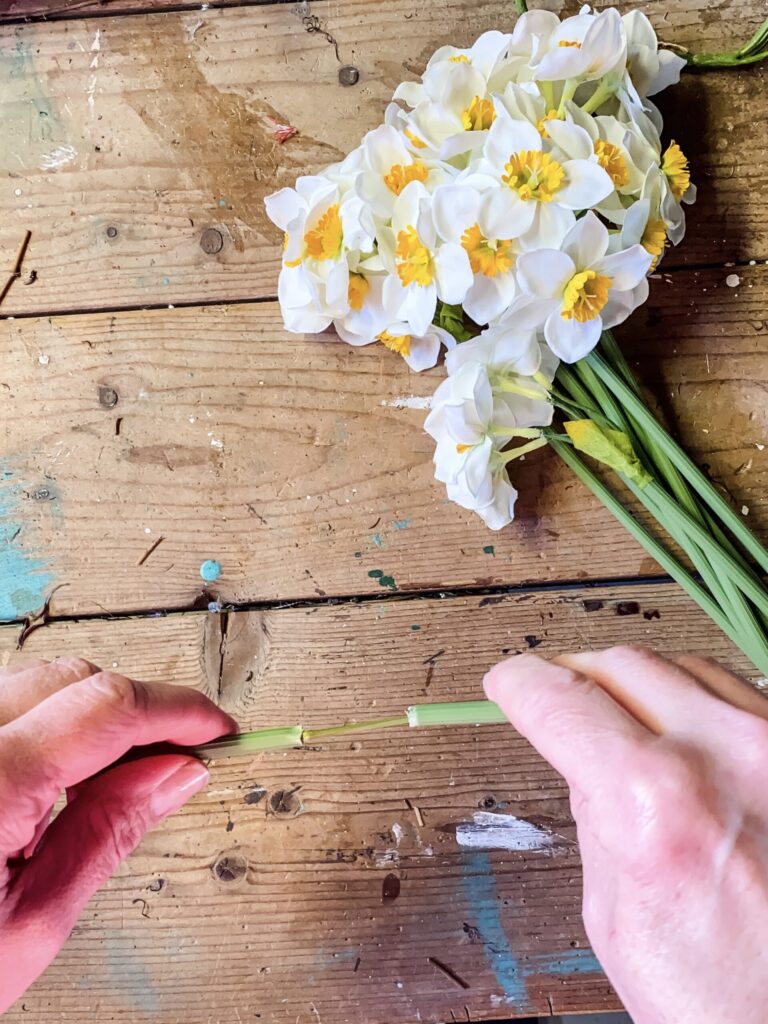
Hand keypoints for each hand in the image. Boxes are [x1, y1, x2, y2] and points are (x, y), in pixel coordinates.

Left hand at [0, 657, 234, 1013]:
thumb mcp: (29, 926)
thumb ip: (110, 831)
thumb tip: (177, 774)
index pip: (107, 708)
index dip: (177, 711)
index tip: (215, 730)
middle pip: (72, 679)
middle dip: (138, 709)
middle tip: (178, 757)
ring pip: (34, 684)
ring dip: (90, 714)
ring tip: (117, 777)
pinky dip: (45, 724)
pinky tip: (60, 775)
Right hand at [484, 645, 767, 1023]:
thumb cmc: (728, 1001)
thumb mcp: (616, 920)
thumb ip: (594, 820)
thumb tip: (583, 760)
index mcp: (657, 804)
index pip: (562, 700)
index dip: (519, 684)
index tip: (508, 682)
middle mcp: (728, 756)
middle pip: (621, 664)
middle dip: (576, 677)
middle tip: (557, 700)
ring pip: (681, 667)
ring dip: (637, 687)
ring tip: (622, 724)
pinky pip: (737, 695)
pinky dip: (696, 707)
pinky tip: (683, 740)